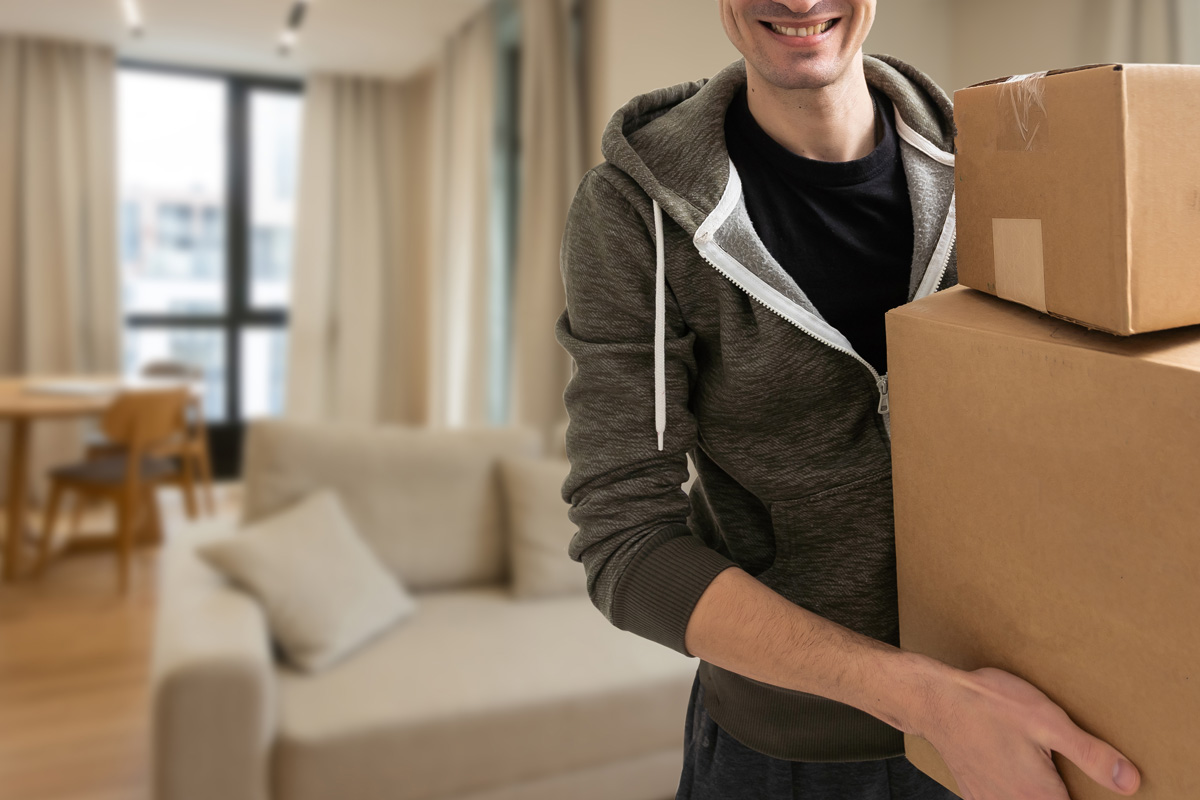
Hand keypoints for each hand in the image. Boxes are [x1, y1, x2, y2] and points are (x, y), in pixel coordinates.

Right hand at [917, 666, 1141, 799]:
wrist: (933, 700)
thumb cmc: (988, 705)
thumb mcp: (1047, 721)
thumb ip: (1090, 755)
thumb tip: (1129, 782)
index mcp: (1039, 796)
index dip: (1088, 797)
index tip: (1090, 786)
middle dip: (1057, 792)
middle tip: (1053, 765)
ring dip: (1035, 792)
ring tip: (1035, 771)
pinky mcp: (973, 792)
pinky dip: (1012, 791)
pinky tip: (1011, 771)